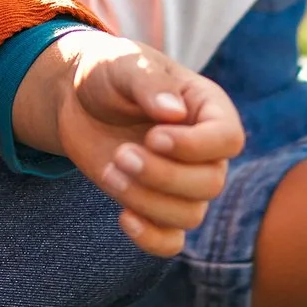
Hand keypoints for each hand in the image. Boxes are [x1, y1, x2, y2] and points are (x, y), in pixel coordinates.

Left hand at [16, 31, 243, 256]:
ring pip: (190, 215)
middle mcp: (205, 150)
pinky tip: (123, 217)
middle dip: (163, 176)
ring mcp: (183, 182)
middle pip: (210, 183)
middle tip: (121, 154)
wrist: (78, 100)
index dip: (195, 146)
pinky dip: (151, 238)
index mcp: (208, 108)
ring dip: (146, 201)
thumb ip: (149, 83)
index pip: (228, 140)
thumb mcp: (125, 64)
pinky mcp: (156, 206)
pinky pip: (172, 242)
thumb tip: (174, 113)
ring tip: (110, 172)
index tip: (153, 137)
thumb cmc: (109, 73)